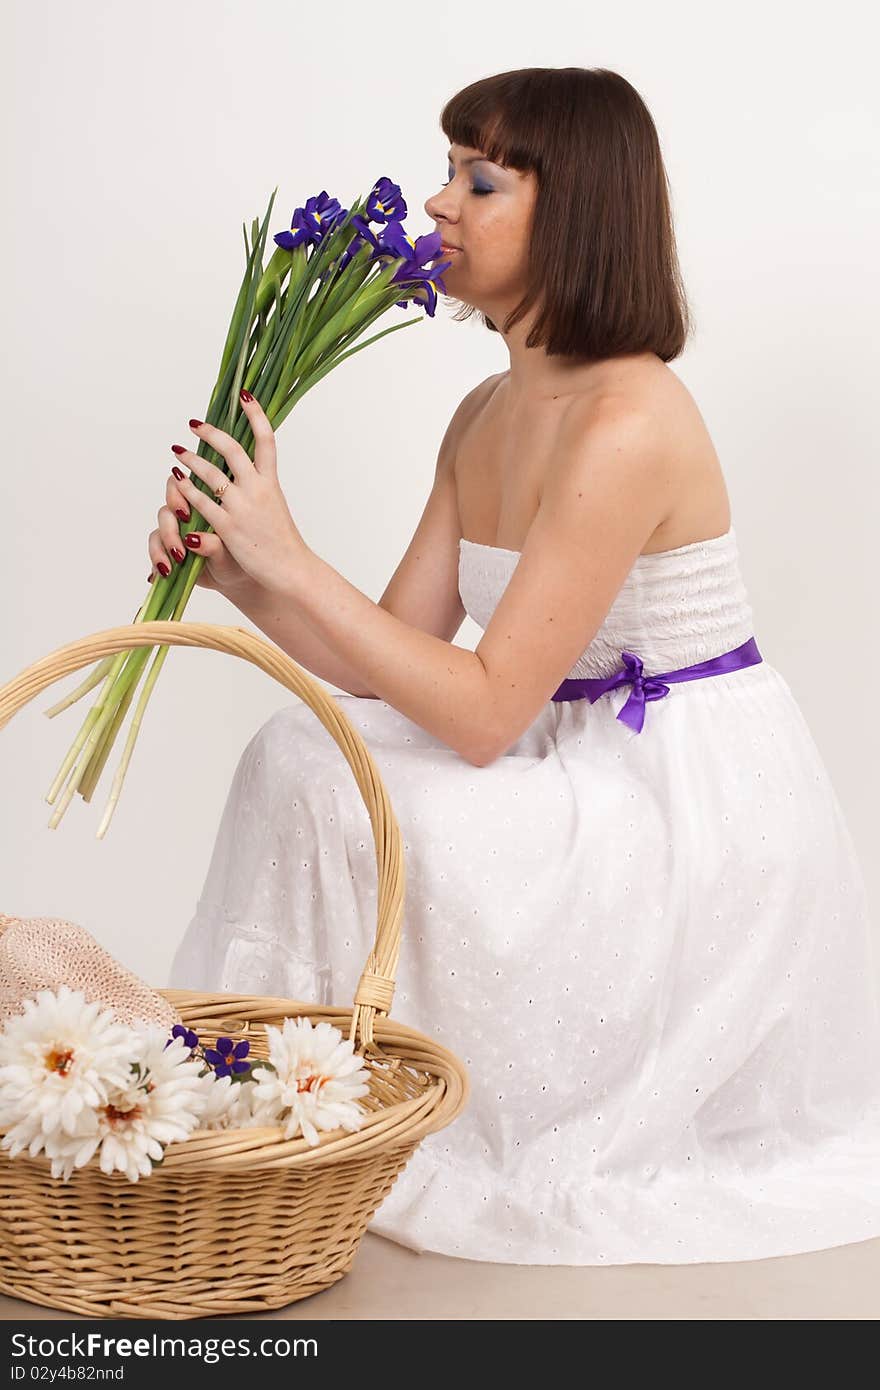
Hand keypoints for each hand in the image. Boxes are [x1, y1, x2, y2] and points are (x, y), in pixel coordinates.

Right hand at [148, 467, 253, 598]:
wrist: (235, 581)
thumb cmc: (237, 558)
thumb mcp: (229, 553)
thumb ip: (213, 544)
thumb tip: (192, 539)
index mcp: (206, 504)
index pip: (184, 485)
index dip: (178, 493)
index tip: (185, 514)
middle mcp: (188, 513)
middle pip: (168, 503)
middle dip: (170, 521)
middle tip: (180, 538)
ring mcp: (176, 529)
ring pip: (160, 526)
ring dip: (165, 542)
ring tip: (178, 559)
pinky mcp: (168, 547)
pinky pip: (156, 547)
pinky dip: (158, 558)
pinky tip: (165, 571)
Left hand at [160, 390, 309, 596]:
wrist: (290, 569)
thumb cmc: (282, 543)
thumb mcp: (275, 508)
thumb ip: (259, 489)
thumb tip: (246, 474)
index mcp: (271, 482)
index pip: (266, 439)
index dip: (256, 414)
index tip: (245, 395)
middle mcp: (257, 488)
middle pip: (232, 448)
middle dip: (210, 432)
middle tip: (194, 425)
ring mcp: (241, 506)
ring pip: (209, 472)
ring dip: (190, 459)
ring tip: (178, 453)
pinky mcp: (227, 525)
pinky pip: (200, 501)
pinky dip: (185, 490)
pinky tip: (177, 482)